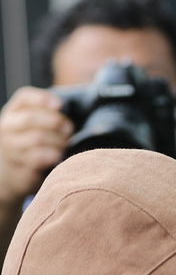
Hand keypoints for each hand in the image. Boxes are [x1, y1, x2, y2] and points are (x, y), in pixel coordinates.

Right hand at [0, 87, 73, 205]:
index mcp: (12, 114)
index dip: (43, 98)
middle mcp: (8, 128)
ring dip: (58, 140)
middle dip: (55, 121)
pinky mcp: (21, 166)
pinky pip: (41, 157)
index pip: (24, 97)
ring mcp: (12, 148)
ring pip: (38, 138)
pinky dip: (55, 154)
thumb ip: (43, 116)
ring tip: (65, 143)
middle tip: (68, 128)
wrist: (10, 177)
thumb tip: (67, 110)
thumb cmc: (27, 147)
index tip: (60, 105)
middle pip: (31, 117)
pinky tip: (60, 156)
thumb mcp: (28, 128)